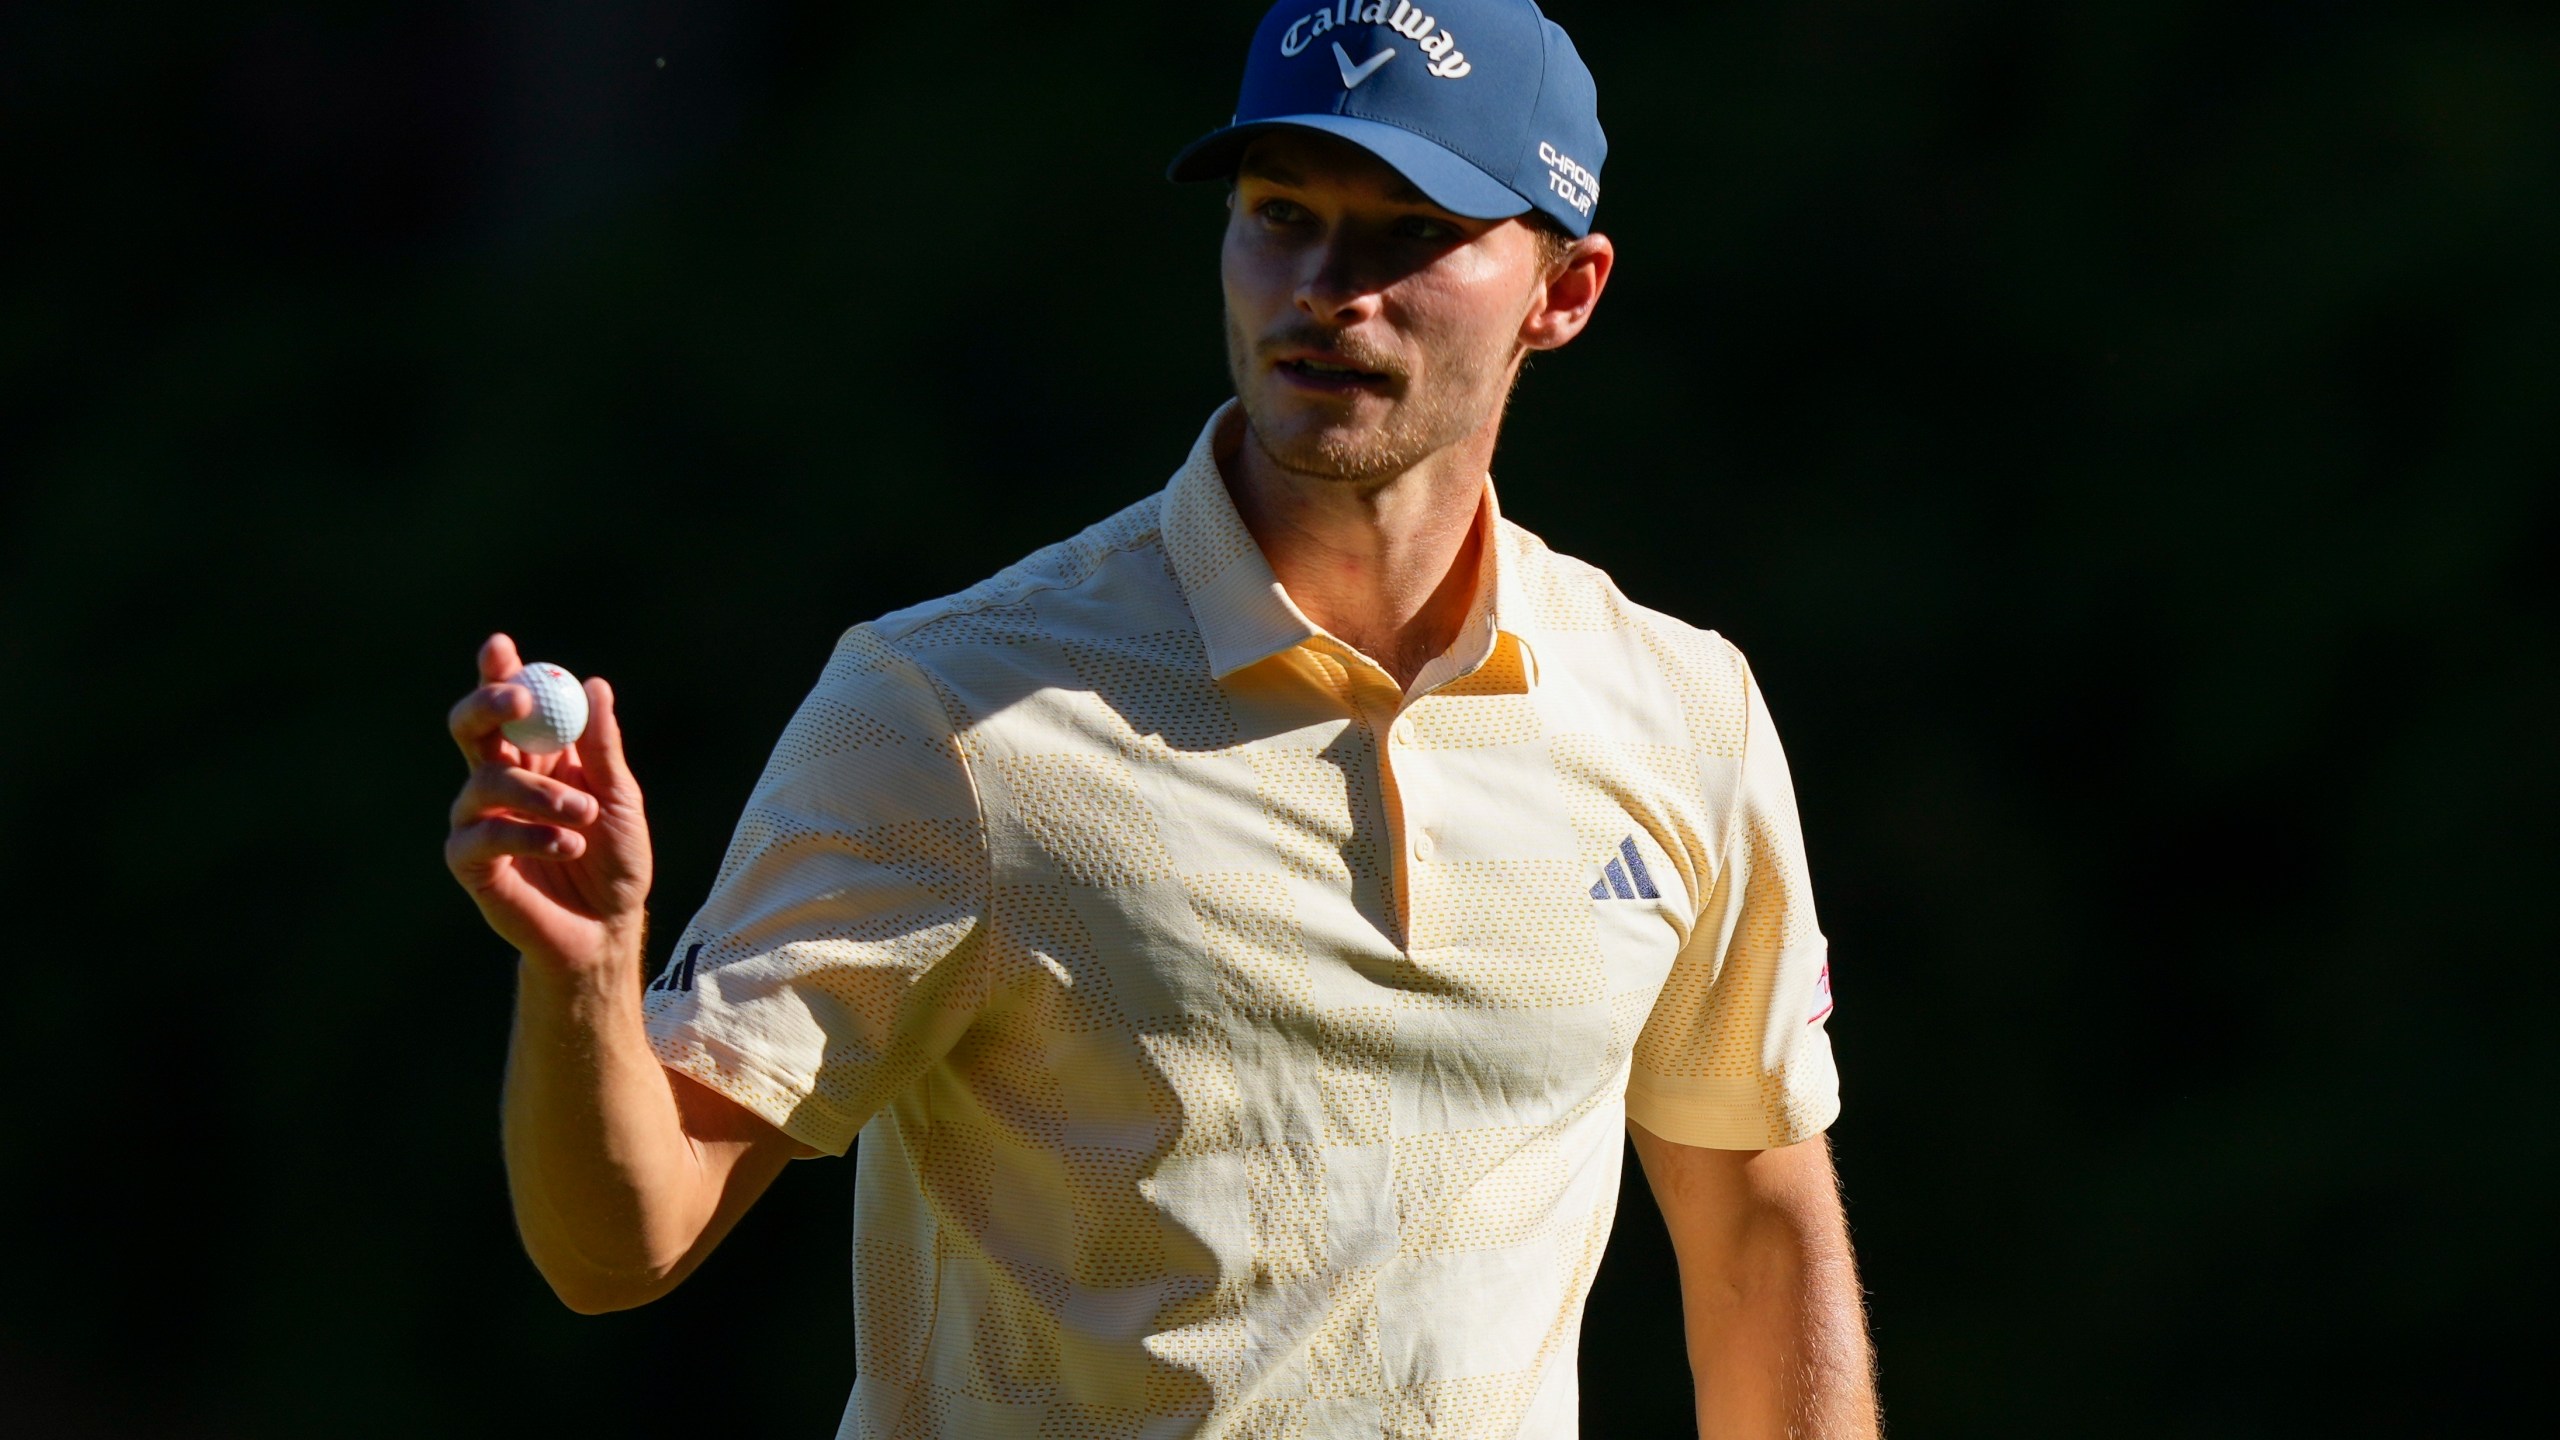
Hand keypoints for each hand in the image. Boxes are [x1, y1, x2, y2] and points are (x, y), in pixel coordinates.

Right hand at [445, 633, 652, 975]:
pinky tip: (568, 846)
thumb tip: (594, 686)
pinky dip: (530, 835)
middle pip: (470, 728)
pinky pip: (483, 835)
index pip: (507, 705)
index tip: (501, 647)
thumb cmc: (616, 860)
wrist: (608, 927)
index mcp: (534, 756)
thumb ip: (602, 749)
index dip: (498, 674)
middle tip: (520, 698)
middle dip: (488, 705)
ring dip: (541, 792)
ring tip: (585, 814)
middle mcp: (498, 781)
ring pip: (485, 781)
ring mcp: (479, 820)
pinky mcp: (470, 862)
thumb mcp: (621, 799)